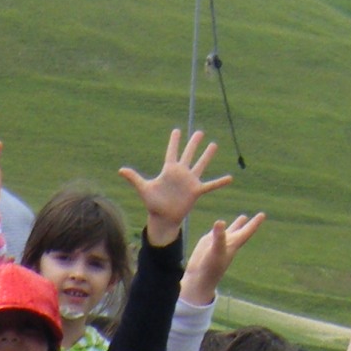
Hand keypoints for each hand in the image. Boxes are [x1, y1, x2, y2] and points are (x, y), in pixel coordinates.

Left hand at [118, 128, 233, 246]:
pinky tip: (230, 178)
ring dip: (207, 155)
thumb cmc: (153, 204)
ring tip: (214, 144)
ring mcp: (189, 181)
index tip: (177, 131)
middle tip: (199, 132)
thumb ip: (134, 178)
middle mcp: (181, 173)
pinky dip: (220, 182)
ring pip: (200, 165)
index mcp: (169, 170)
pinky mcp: (196, 191)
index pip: (172, 152)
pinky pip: (210, 185)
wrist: (163, 218)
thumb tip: (120, 170)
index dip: (174, 141)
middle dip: (193, 143)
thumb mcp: (143, 188)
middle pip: (189, 154)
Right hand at [179, 211, 264, 304]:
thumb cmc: (210, 268)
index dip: (255, 223)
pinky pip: (216, 233)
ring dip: (236, 224)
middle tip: (262, 215)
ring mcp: (217, 243)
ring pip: (230, 231)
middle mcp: (227, 243)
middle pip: (241, 230)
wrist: (199, 279)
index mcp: (233, 244)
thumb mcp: (216, 251)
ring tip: (244, 217)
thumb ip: (219, 236)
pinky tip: (219, 225)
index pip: (247, 231)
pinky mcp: (207, 243)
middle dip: (250, 223)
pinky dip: (219, 228)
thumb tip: (220, 221)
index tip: (263, 214)